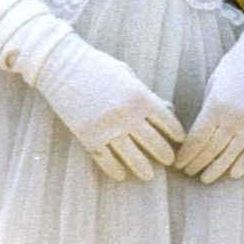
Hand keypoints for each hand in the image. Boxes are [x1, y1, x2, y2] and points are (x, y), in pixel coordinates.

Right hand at [0, 0, 183, 180]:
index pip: (167, 121)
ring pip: (131, 155)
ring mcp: (107, 128)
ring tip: (149, 176)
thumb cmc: (99, 67)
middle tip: (170, 161)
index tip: (181, 140)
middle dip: (164, 153)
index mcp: (140, 97)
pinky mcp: (87, 136)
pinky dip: (113, 169)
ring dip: (142, 167)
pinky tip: (121, 175)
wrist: (63, 67)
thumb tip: (168, 110)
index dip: (176, 133)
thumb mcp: (129, 76)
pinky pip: (104, 159)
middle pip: (153, 142)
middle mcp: (127, 115)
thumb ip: (147, 95)